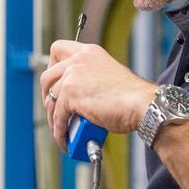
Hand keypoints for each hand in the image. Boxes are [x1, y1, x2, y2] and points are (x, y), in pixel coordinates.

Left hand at [39, 40, 154, 149]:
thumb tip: (76, 96)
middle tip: (54, 107)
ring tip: (61, 128)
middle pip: (47, 76)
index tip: (54, 81)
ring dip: (53, 117)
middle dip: (47, 95)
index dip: (52, 66)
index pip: (58, 50)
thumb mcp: (107, 75)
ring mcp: (73, 76)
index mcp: (89, 52)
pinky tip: (65, 138)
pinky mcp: (70, 95)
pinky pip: (58, 116)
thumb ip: (90, 78)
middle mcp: (78, 59)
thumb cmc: (131, 96)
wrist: (141, 104)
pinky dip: (59, 130)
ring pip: (50, 99)